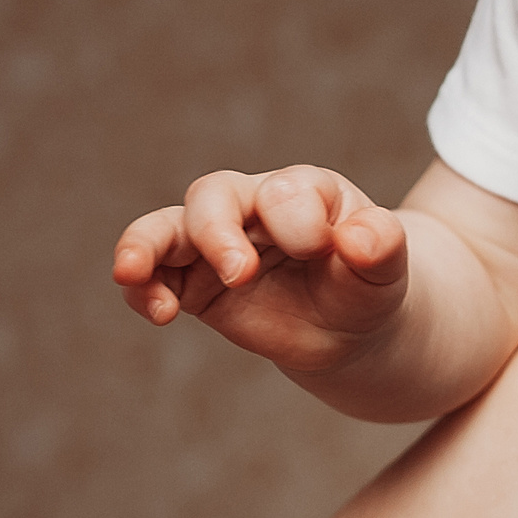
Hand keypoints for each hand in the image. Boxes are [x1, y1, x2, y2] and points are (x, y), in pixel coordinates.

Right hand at [111, 164, 410, 378]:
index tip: (324, 252)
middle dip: (218, 231)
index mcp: (303, 189)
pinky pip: (152, 277)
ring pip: (166, 228)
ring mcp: (216, 243)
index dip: (298, 221)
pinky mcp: (193, 283)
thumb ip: (381, 246)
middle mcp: (251, 206)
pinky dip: (141, 289)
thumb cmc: (367, 285)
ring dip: (145, 246)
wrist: (353, 328)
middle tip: (241, 274)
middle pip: (213, 195)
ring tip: (131, 271)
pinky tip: (157, 313)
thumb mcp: (386, 269)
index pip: (284, 190)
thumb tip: (359, 239)